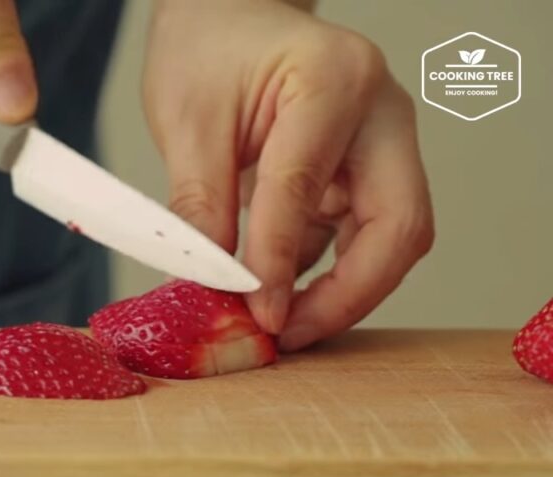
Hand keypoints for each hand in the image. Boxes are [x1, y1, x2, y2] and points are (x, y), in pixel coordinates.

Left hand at [143, 0, 433, 350]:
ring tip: (283, 326)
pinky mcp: (364, 171)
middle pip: (398, 224)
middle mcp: (378, 113)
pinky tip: (282, 297)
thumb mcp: (187, 122)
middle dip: (350, 293)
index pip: (307, 183)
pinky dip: (326, 274)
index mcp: (333, 79)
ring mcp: (380, 144)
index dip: (280, 259)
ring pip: (392, 238)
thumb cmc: (207, 49)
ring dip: (344, 293)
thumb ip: (202, 204)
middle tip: (290, 334)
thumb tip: (215, 286)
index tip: (256, 314)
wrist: (226, 19)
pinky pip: (360, 236)